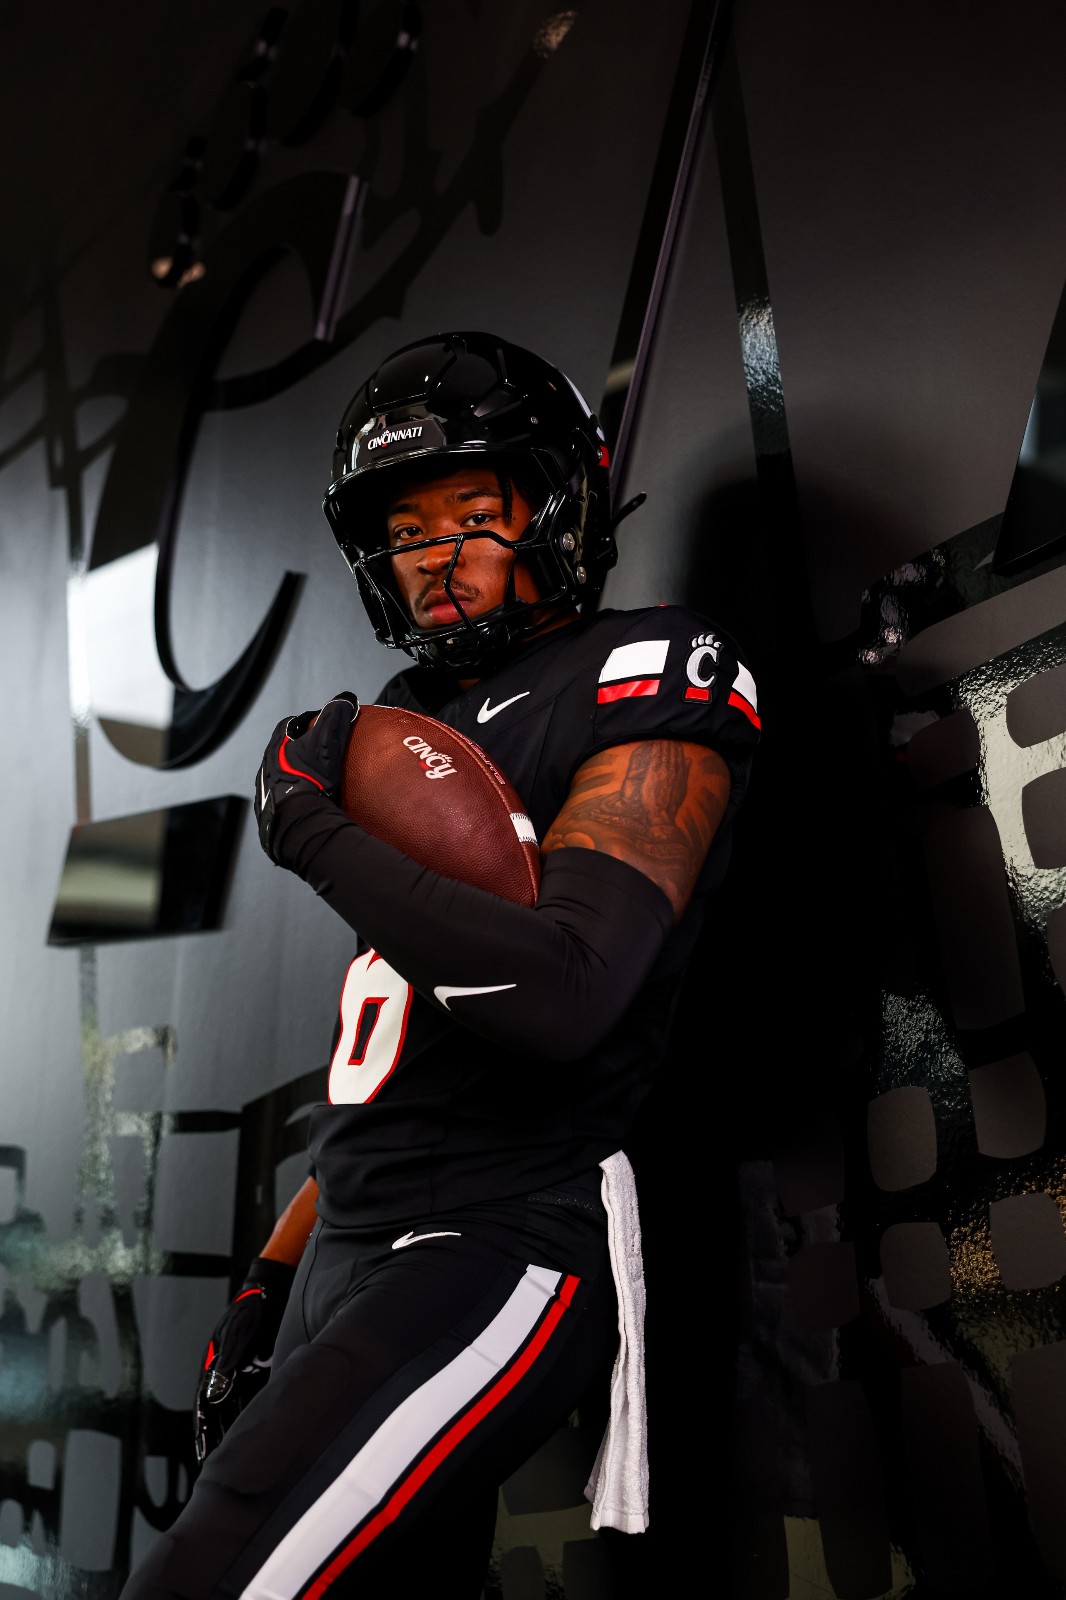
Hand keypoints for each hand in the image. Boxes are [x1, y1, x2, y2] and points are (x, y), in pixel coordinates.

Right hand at [193, 1256, 296, 1466]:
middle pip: (218, 1412)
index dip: (203, 1431)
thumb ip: (227, 1365)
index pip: (204, 1406)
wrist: (270, 1290)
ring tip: (237, 1458)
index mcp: (214, 1366)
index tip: (203, 1454)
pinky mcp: (257, 1369)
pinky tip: (260, 1431)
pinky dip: (253, 1415)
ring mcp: (240, 1372)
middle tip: (217, 1467)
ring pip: (235, 1408)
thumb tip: (214, 1397)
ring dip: (234, 1430)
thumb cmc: (251, 1311)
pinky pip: (253, 1397)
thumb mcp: (237, 1336)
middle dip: (217, 1438)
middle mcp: (224, 1373)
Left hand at [254, 691, 358, 861]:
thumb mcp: (328, 740)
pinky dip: (295, 797)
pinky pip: (283, 798)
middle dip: (302, 750)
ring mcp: (265, 790)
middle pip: (285, 750)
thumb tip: (346, 698)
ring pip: (282, 775)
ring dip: (297, 774)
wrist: (297, 821)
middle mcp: (266, 765)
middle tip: (323, 755)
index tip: (323, 726)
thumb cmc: (310, 778)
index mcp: (276, 744)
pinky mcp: (269, 811)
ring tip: (318, 782)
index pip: (290, 724)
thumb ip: (336, 715)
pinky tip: (310, 803)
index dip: (307, 722)